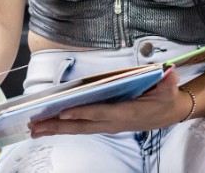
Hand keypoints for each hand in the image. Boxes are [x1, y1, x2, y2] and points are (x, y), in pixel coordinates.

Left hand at [29, 70, 185, 137]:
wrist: (170, 112)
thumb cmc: (166, 98)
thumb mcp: (169, 88)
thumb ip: (168, 82)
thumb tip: (170, 74)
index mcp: (127, 112)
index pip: (101, 113)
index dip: (83, 113)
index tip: (64, 111)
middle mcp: (114, 122)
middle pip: (83, 126)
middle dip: (58, 126)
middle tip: (36, 126)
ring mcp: (109, 125)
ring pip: (79, 129)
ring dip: (56, 129)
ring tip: (35, 129)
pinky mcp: (106, 125)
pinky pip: (82, 127)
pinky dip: (65, 127)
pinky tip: (50, 127)